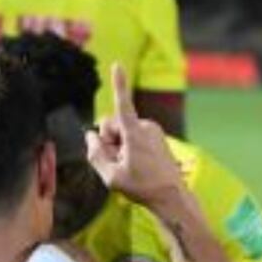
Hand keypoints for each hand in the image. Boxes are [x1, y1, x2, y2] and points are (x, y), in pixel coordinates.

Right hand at [86, 62, 184, 207]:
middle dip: (107, 139)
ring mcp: (153, 130)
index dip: (118, 84)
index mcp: (136, 134)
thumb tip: (90, 136)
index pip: (123, 104)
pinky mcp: (155, 135)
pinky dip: (128, 146)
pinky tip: (135, 163)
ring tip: (128, 165)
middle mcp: (146, 127)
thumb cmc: (143, 188)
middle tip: (116, 162)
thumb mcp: (110, 176)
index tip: (117, 64)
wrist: (172, 197)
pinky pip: (132, 135)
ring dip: (118, 145)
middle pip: (112, 124)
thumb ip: (95, 154)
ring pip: (121, 131)